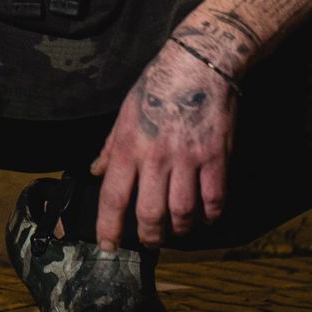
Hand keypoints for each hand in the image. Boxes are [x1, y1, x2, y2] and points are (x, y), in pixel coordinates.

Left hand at [90, 42, 234, 249]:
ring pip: (182, 212)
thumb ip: (111, 147)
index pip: (113, 196)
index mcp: (129, 145)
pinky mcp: (216, 156)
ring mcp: (188, 158)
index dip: (108, 227)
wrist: (198, 64)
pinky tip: (204, 216)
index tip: (109, 247)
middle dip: (148, 237)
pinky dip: (209, 215)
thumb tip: (95, 171)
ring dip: (179, 230)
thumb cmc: (156, 87)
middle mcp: (156, 156)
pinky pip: (214, 199)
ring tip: (176, 230)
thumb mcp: (125, 113)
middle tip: (149, 242)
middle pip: (150, 213)